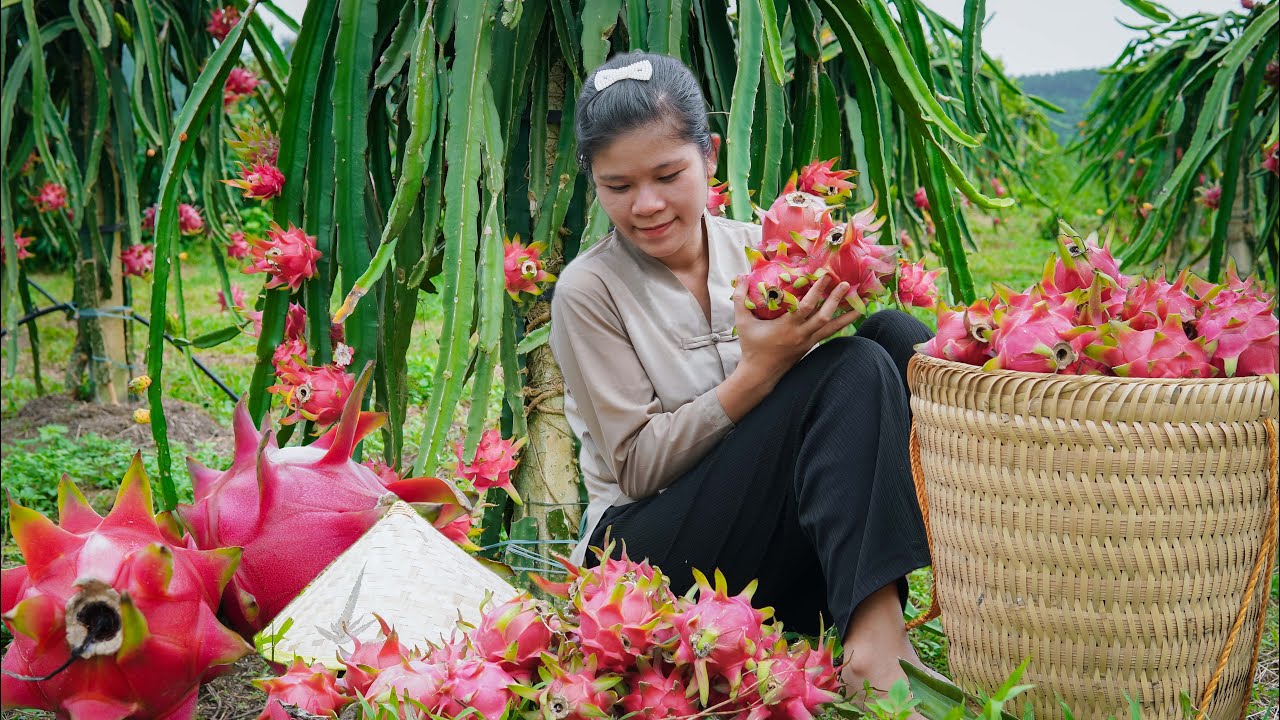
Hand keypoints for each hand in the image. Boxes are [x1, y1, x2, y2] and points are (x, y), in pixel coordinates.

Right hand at [731, 273, 860, 381]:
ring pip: (832, 328)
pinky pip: (828, 334)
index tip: (826, 276)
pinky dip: (840, 324)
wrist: (760, 374)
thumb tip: (740, 277)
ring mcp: (807, 342)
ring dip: (847, 315)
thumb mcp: (743, 322)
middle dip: (837, 300)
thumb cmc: (751, 347)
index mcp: (786, 327)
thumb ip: (741, 299)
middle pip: (825, 317)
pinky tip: (849, 316)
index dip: (817, 291)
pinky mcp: (810, 347)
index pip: (806, 307)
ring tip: (861, 303)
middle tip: (847, 284)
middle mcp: (801, 335)